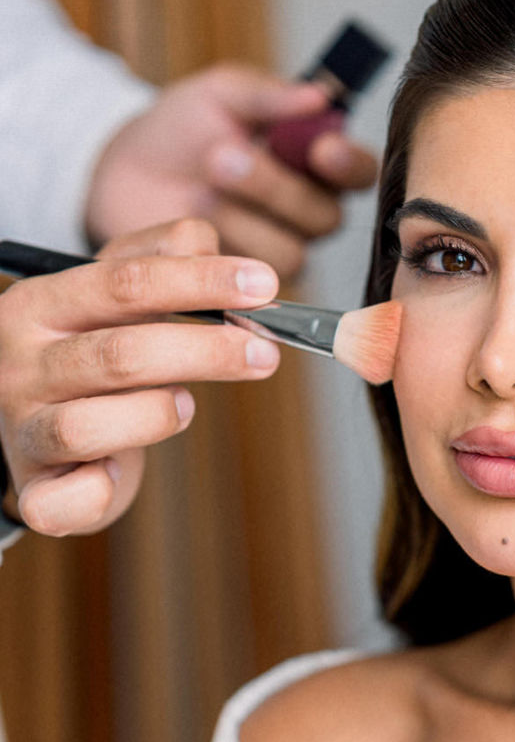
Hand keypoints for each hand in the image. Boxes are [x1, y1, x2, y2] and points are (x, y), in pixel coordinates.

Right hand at [0, 219, 282, 536]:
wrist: (38, 434)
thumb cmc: (90, 358)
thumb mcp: (116, 297)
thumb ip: (161, 259)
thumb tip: (207, 241)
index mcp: (41, 304)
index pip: (124, 283)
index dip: (199, 282)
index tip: (263, 287)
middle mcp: (21, 364)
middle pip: (119, 354)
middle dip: (205, 352)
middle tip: (264, 354)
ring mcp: (22, 429)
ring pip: (89, 425)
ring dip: (156, 415)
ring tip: (186, 406)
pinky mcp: (35, 491)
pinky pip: (67, 499)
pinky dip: (101, 492)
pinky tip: (120, 473)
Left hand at [83, 64, 377, 278]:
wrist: (122, 176)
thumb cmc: (178, 131)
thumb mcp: (219, 95)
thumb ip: (267, 95)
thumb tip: (319, 96)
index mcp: (313, 161)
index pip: (358, 171)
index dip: (348, 166)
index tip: (322, 149)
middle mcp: (307, 212)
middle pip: (324, 217)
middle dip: (273, 188)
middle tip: (221, 158)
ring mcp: (279, 252)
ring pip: (288, 251)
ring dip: (239, 219)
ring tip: (198, 191)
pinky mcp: (246, 290)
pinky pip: (250, 281)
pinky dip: (216, 248)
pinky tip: (191, 225)